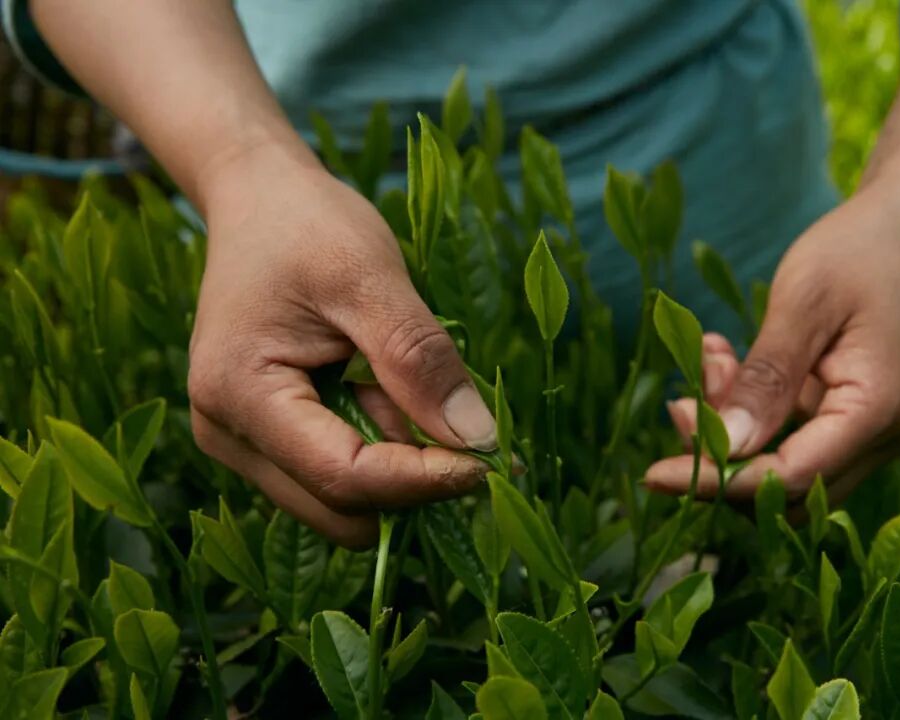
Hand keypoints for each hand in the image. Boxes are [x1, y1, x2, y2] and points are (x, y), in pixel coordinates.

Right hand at [187, 143, 495, 546]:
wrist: (258, 199)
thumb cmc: (308, 225)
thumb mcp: (371, 277)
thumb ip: (419, 360)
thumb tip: (477, 440)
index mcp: (239, 394)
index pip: (343, 477)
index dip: (423, 480)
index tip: (489, 459)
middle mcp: (226, 433)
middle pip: (338, 507)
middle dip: (410, 483)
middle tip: (466, 432)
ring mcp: (240, 440)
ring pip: (338, 500)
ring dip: (395, 465)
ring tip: (411, 388)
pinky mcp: (262, 436)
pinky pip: (331, 472)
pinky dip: (376, 449)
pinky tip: (387, 394)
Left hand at [646, 182, 899, 504]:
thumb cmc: (859, 249)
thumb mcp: (804, 304)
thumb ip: (766, 379)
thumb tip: (725, 448)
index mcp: (879, 409)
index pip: (791, 477)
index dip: (719, 480)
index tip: (654, 474)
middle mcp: (885, 435)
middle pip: (789, 491)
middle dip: (725, 457)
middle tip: (683, 401)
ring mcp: (873, 430)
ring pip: (787, 468)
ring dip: (735, 432)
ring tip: (710, 361)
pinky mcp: (855, 416)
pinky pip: (794, 438)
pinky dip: (753, 413)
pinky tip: (726, 362)